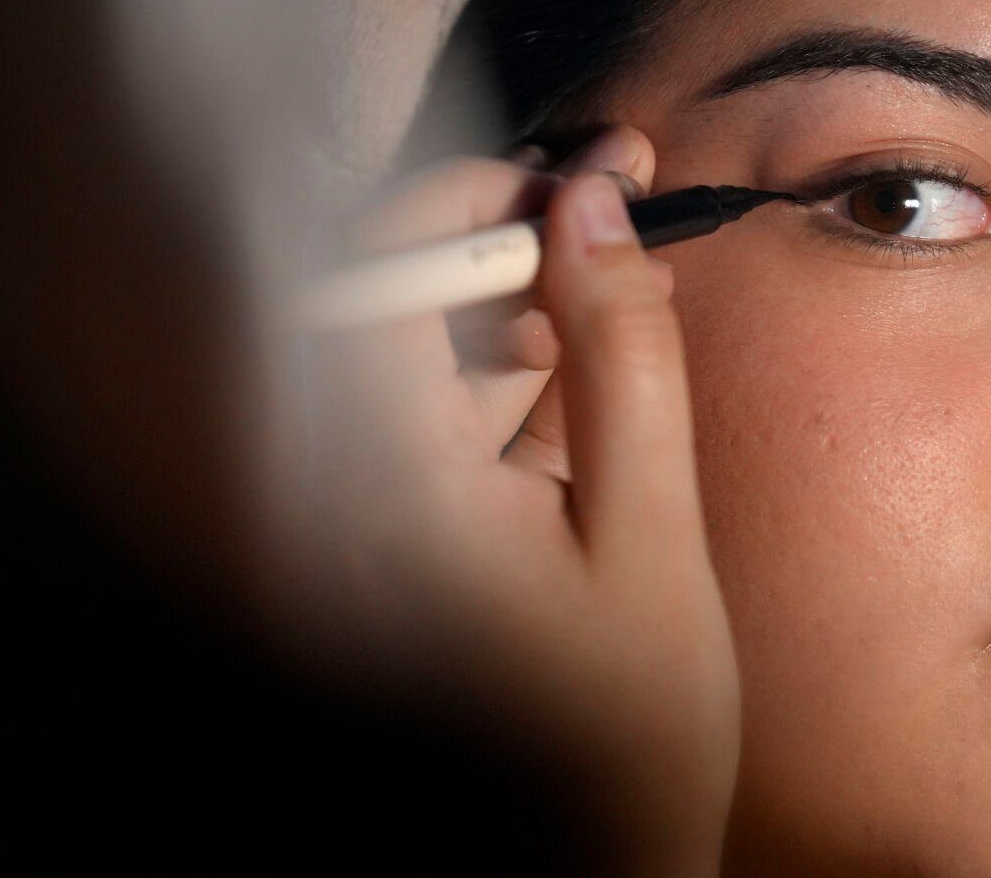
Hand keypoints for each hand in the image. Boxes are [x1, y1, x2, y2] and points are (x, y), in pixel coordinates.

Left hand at [286, 127, 737, 874]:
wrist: (595, 864)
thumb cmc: (632, 732)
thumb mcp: (652, 533)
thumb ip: (622, 358)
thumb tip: (600, 208)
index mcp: (388, 505)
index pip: (371, 290)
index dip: (462, 207)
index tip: (565, 181)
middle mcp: (338, 511)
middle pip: (385, 315)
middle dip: (502, 259)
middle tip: (611, 225)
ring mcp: (352, 530)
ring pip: (409, 362)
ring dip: (511, 323)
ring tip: (613, 327)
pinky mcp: (381, 543)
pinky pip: (422, 421)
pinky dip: (501, 388)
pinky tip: (574, 406)